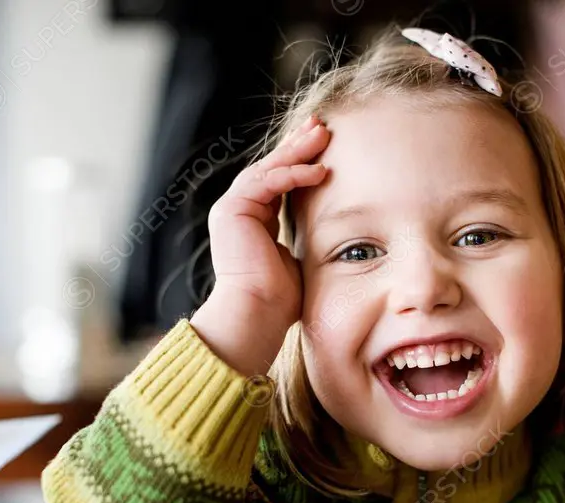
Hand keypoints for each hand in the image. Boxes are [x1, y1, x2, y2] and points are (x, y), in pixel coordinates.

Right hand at [191, 114, 330, 375]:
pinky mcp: (232, 210)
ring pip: (268, 169)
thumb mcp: (298, 258)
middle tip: (321, 125)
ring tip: (323, 136)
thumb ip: (305, 237)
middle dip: (297, 145)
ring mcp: (232, 208)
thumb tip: (333, 231)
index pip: (278, 180)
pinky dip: (292, 174)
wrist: (258, 314)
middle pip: (271, 167)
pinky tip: (319, 171)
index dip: (299, 160)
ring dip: (297, 151)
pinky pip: (266, 182)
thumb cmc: (280, 299)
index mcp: (254, 219)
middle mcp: (239, 210)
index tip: (323, 145)